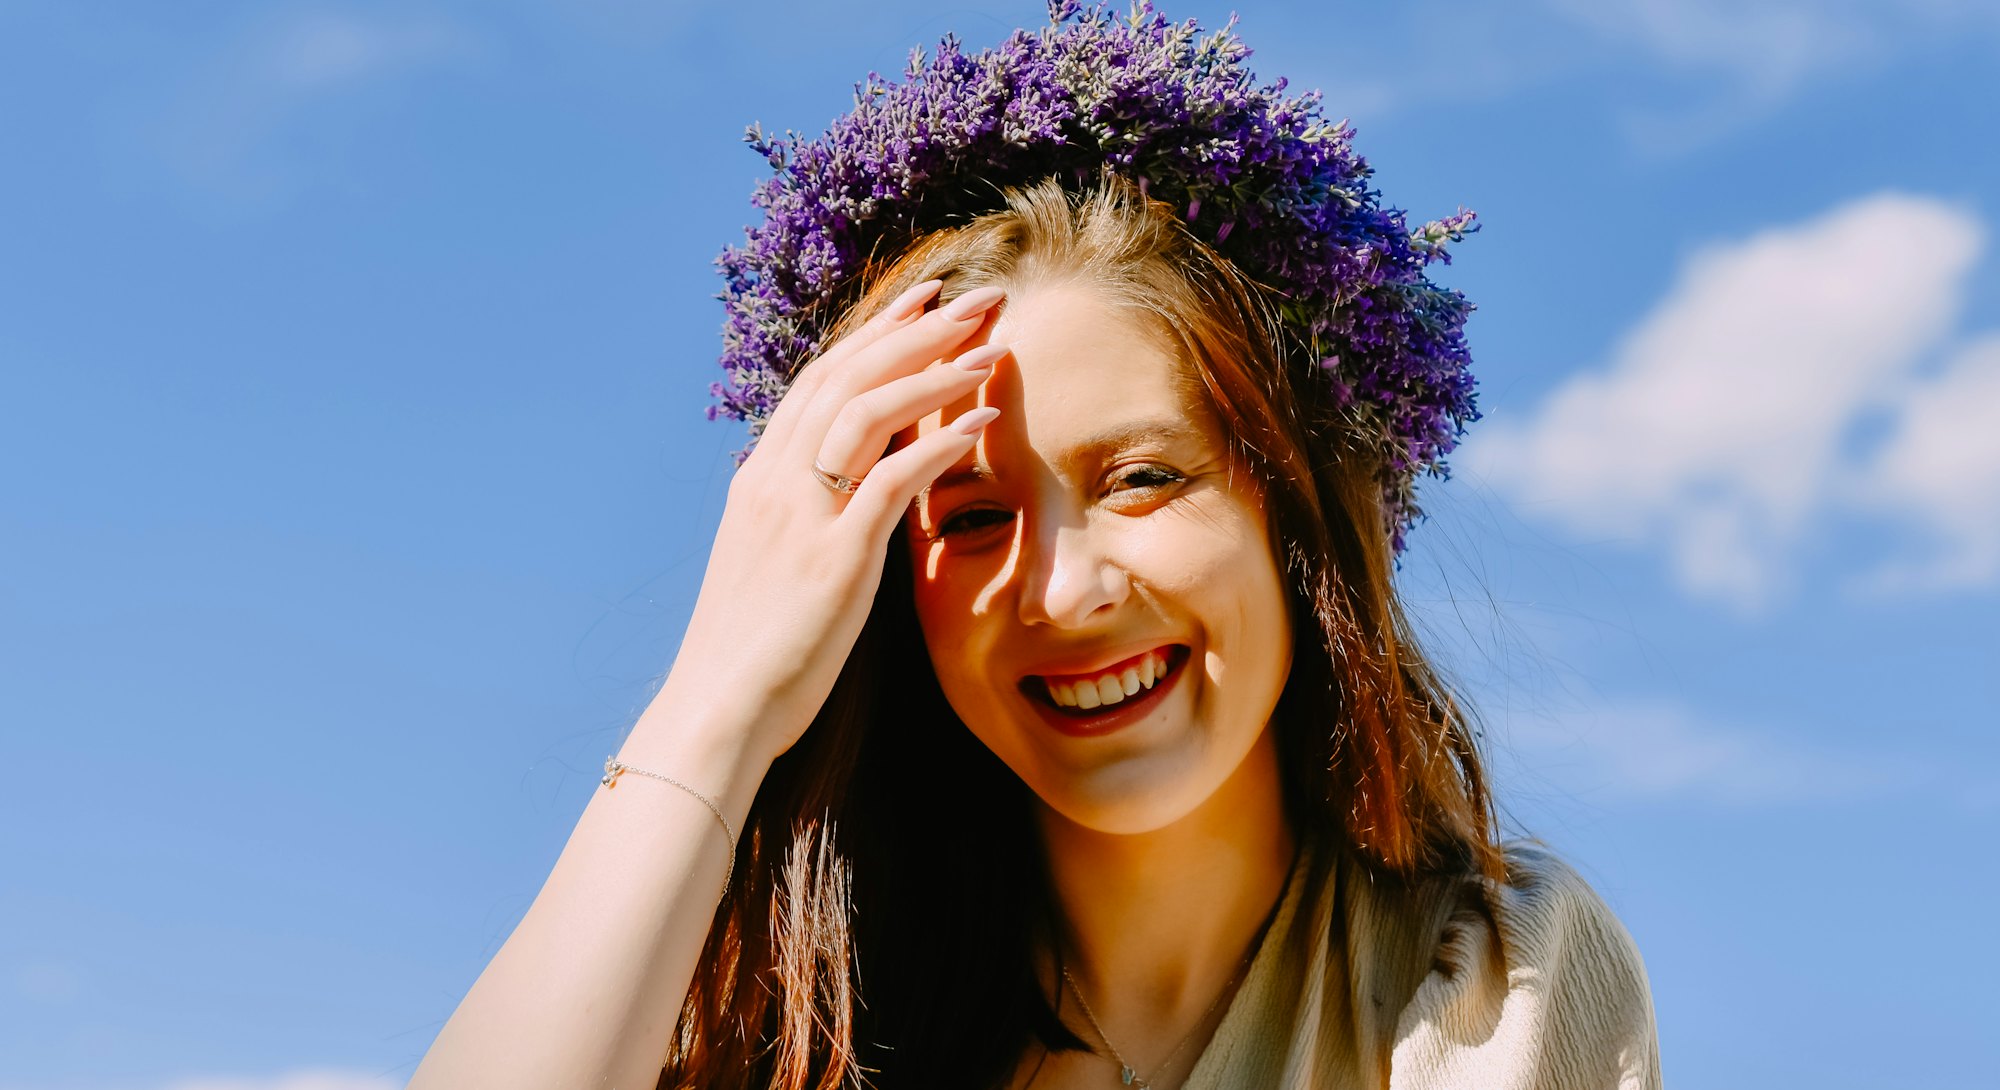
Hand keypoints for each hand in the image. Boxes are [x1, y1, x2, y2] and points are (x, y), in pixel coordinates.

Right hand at [654, 279, 1006, 765]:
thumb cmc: (752, 649)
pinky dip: (939, 439)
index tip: (925, 302)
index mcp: (761, 479)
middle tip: (977, 295)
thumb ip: (805, 517)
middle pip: (850, 376)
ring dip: (935, 369)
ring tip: (991, 344)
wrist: (720, 708)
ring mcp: (802, 514)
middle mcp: (775, 481)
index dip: (876, 334)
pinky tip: (981, 416)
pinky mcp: (834, 557)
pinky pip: (892, 478)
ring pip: (869, 410)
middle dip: (917, 328)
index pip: (822, 380)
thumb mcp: (772, 563)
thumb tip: (849, 492)